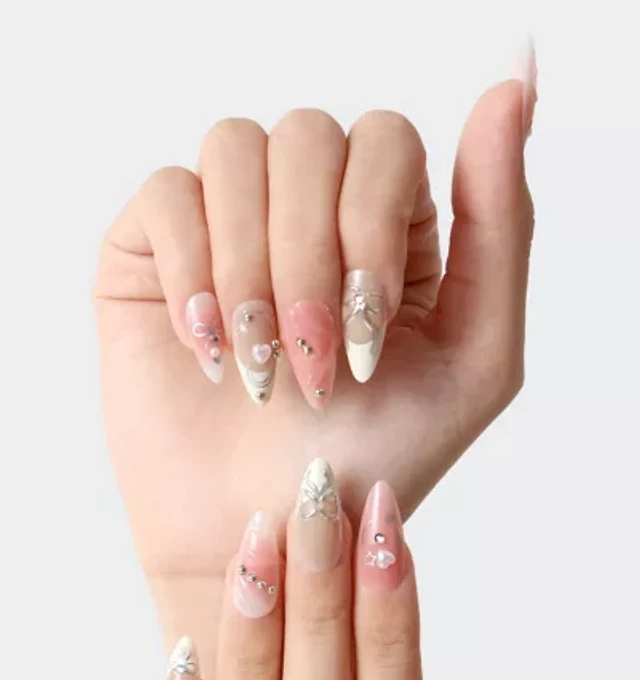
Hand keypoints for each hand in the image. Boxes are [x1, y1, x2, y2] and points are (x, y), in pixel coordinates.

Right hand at [94, 53, 536, 644]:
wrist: (270, 528)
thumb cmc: (371, 456)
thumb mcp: (475, 357)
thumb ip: (503, 226)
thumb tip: (512, 86)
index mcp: (384, 224)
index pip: (384, 139)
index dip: (372, 226)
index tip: (367, 334)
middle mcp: (306, 208)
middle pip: (308, 136)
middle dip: (311, 258)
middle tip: (312, 364)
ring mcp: (227, 222)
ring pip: (234, 148)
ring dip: (251, 266)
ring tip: (258, 364)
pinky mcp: (153, 250)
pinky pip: (166, 192)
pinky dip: (191, 271)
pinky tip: (207, 348)